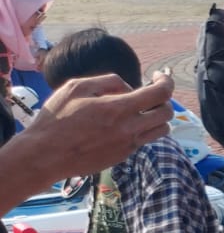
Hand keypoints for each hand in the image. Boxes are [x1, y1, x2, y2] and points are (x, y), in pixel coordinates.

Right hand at [26, 74, 174, 177]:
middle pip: (167, 113)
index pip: (160, 94)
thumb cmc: (57, 118)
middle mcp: (129, 128)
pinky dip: (142, 129)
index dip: (166, 82)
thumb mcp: (76, 87)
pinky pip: (144, 140)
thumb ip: (107, 81)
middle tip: (150, 93)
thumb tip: (129, 87)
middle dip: (164, 99)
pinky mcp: (124, 156)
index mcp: (118, 108)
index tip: (159, 76)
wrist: (46, 155)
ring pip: (161, 130)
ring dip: (157, 117)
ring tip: (140, 109)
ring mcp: (129, 144)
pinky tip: (123, 123)